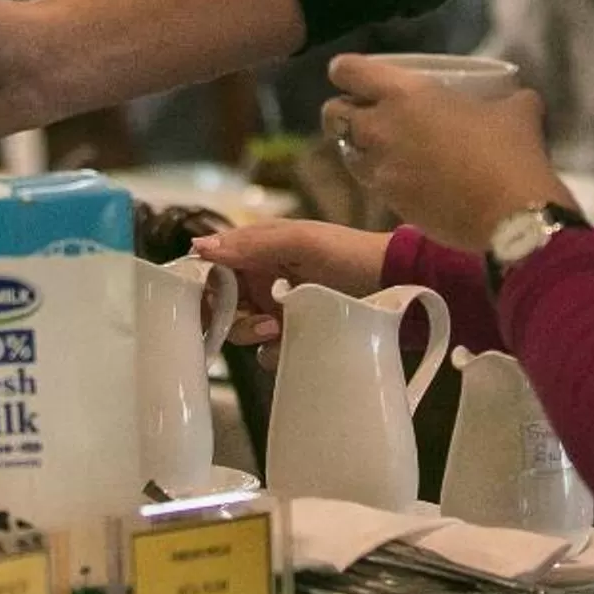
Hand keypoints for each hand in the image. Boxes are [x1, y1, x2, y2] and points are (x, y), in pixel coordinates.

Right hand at [191, 220, 391, 356]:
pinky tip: (290, 341)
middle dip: (231, 315)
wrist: (395, 284)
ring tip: (279, 328)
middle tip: (257, 322)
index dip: (204, 285)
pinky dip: (273, 350)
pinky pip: (266, 351)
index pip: (213, 266)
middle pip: (223, 303)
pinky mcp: (294, 334)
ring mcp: (277, 307)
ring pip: (242, 329)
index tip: (207, 304)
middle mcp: (263, 276)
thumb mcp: (301, 242)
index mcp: (259, 247)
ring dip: (252, 332)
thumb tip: (198, 247)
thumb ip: (252, 245)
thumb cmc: (348, 254)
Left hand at [323, 55, 566, 253]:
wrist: (510, 217)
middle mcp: (381, 128)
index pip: (347, 70)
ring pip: (346, 152)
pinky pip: (371, 183)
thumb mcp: (517, 110)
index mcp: (403, 94)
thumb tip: (518, 98)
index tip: (357, 76)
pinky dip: (380, 177)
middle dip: (344, 111)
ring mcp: (382, 170)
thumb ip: (508, 98)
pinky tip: (406, 177)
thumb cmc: (510, 152)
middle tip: (368, 113)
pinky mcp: (390, 203)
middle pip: (333, 113)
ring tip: (384, 148)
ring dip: (358, 147)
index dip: (346, 70)